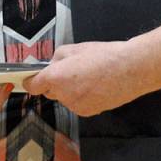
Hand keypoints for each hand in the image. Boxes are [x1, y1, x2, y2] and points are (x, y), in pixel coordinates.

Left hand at [25, 42, 144, 116]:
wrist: (130, 70)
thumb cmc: (103, 56)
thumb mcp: (75, 48)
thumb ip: (57, 57)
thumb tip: (52, 64)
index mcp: (56, 77)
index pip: (33, 86)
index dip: (30, 81)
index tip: (30, 79)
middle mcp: (63, 95)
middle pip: (49, 92)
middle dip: (55, 83)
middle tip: (71, 70)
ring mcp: (75, 106)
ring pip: (65, 98)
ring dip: (70, 90)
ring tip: (89, 76)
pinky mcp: (88, 112)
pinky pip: (78, 104)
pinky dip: (82, 97)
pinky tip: (96, 86)